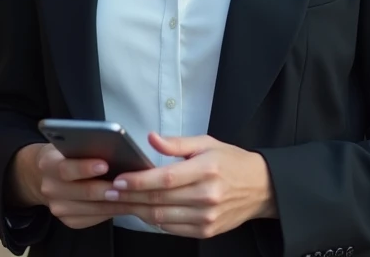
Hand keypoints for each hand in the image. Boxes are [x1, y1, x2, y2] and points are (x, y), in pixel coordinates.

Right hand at [13, 143, 127, 229]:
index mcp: (48, 164)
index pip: (65, 168)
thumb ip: (84, 146)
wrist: (44, 176)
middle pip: (82, 192)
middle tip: (127, 185)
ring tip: (135, 195)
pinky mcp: (68, 220)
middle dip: (106, 189)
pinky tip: (127, 203)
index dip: (85, 168)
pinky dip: (112, 211)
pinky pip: (94, 218)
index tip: (105, 164)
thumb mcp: (69, 144)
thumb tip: (114, 149)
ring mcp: (58, 208)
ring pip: (91, 208)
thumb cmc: (66, 154)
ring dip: (115, 203)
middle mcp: (50, 189)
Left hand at [105, 133, 275, 238]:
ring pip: (162, 218)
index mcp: (207, 170)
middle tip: (108, 192)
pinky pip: (172, 229)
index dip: (139, 181)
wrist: (261, 188)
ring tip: (119, 202)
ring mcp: (207, 217)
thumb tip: (150, 138)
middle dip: (130, 197)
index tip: (119, 180)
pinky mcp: (206, 231)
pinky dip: (154, 220)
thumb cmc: (231, 162)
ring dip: (137, 210)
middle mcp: (207, 196)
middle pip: (159, 200)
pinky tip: (142, 210)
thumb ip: (177, 143)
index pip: (165, 178)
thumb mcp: (207, 143)